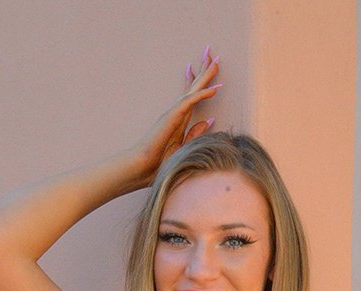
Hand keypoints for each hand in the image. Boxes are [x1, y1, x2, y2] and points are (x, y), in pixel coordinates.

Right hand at [127, 48, 222, 186]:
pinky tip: (216, 87)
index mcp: (179, 118)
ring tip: (216, 61)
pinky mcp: (174, 116)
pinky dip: (203, 93)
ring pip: (193, 89)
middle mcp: (177, 111)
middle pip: (193, 86)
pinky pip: (191, 101)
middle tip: (212, 53)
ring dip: (206, 74)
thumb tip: (210, 120)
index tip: (202, 67)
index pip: (190, 95)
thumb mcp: (184, 147)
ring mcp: (175, 112)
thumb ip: (196, 133)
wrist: (144, 167)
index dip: (197, 81)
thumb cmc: (160, 161)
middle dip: (203, 70)